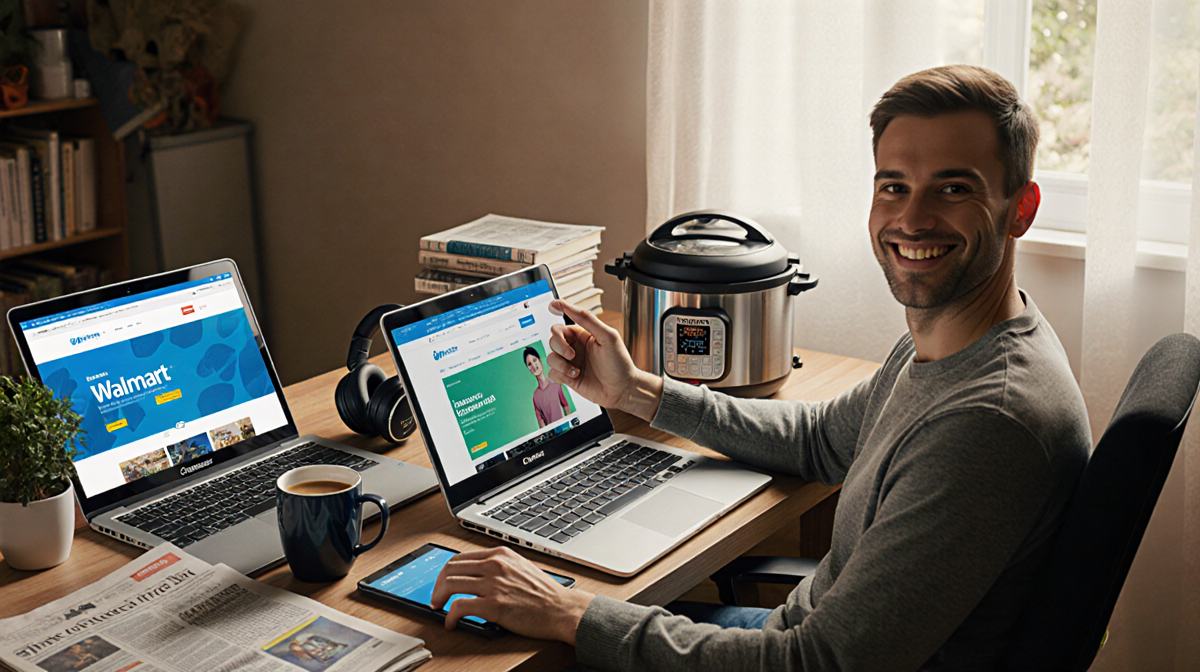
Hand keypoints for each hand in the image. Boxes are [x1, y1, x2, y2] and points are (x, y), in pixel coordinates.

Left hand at [430, 546, 594, 643]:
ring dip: (439, 599)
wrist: (561, 609)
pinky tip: (451, 623)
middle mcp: (495, 565)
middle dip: (438, 585)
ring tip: (440, 609)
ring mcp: (494, 584)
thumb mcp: (520, 568)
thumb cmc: (545, 593)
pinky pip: (459, 607)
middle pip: (450, 569)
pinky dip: (450, 616)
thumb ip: (499, 567)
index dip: (445, 572)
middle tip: (436, 598)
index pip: (460, 557)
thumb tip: (475, 574)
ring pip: (450, 585)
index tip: (442, 583)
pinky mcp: (493, 605)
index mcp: (500, 554)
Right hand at [546, 300, 663, 420]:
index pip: (561, 327)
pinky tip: (575, 376)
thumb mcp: (607, 336)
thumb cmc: (619, 363)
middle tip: (572, 355)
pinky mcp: (568, 378)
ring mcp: (571, 364)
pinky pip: (552, 373)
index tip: (550, 316)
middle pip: (552, 341)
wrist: (622, 390)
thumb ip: (587, 319)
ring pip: (550, 358)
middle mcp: (575, 348)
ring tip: (577, 370)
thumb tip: (565, 305)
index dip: (557, 326)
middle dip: (560, 347)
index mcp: (583, 336)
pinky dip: (561, 375)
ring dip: (561, 364)